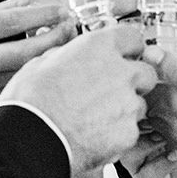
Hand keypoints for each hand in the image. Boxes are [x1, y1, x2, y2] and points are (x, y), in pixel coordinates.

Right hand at [0, 0, 73, 115]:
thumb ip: (4, 9)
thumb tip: (38, 1)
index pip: (12, 20)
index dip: (42, 15)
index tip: (60, 10)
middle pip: (26, 50)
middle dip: (54, 38)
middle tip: (69, 27)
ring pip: (26, 70)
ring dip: (50, 55)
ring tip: (63, 42)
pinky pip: (18, 84)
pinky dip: (36, 71)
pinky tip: (45, 61)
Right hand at [1, 26, 156, 177]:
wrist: (31, 140)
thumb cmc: (31, 103)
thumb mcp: (40, 63)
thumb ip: (65, 56)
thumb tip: (66, 55)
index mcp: (99, 48)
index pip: (132, 38)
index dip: (127, 48)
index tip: (123, 55)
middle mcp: (120, 72)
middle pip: (145, 72)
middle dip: (133, 82)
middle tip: (110, 91)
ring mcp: (128, 104)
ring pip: (139, 104)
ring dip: (124, 110)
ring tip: (95, 119)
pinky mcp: (128, 133)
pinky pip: (130, 131)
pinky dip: (118, 135)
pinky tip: (95, 136)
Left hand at [144, 46, 176, 177]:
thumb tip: (151, 54)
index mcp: (166, 105)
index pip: (142, 73)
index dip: (156, 56)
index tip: (172, 49)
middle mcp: (161, 122)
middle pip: (147, 88)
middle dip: (161, 72)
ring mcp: (167, 134)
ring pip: (156, 103)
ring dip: (169, 89)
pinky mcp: (176, 142)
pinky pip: (166, 117)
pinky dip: (176, 106)